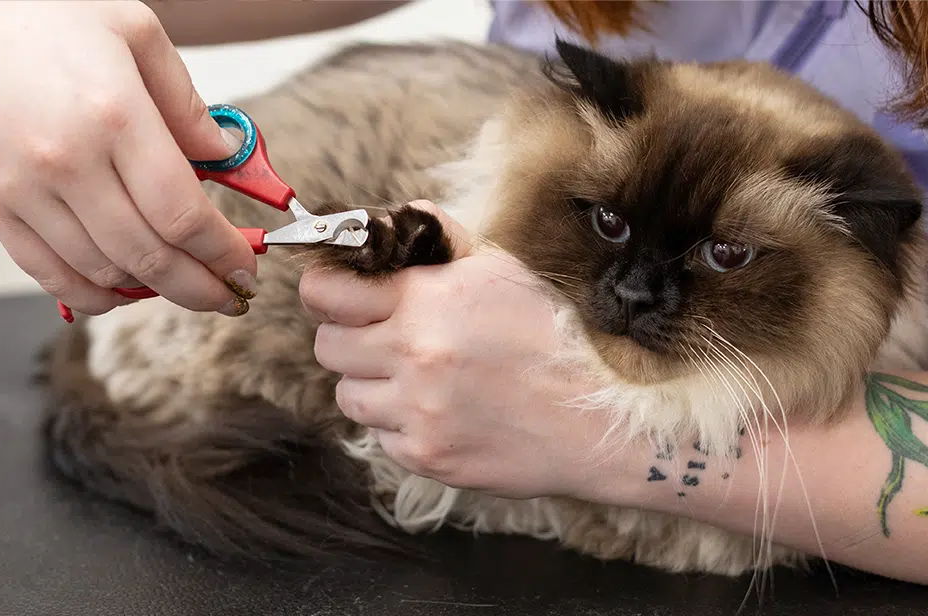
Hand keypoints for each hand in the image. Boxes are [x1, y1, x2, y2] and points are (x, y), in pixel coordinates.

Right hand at [0, 0, 257, 316]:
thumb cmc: (46, 22)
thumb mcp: (133, 32)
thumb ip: (184, 101)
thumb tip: (221, 158)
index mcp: (112, 115)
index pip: (182, 214)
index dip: (222, 253)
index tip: (243, 267)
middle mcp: (65, 162)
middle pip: (148, 256)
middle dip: (200, 286)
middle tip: (227, 294)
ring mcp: (25, 192)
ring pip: (104, 273)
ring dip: (153, 290)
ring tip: (183, 282)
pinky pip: (51, 275)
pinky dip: (95, 295)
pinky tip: (124, 290)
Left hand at [299, 201, 611, 500]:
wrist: (603, 420)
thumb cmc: (555, 337)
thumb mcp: (502, 270)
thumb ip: (440, 241)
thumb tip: (395, 220)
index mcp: (427, 301)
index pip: (324, 293)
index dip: (325, 292)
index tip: (336, 296)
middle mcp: (414, 355)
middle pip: (327, 346)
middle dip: (350, 338)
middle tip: (386, 338)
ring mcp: (416, 411)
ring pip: (348, 394)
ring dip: (372, 384)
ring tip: (421, 378)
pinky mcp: (424, 455)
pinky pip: (380, 434)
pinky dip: (401, 423)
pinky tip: (444, 411)